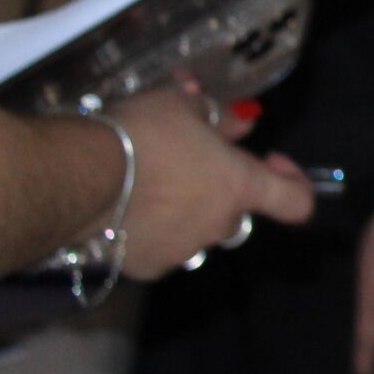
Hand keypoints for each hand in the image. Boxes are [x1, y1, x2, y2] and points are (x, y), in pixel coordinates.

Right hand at [110, 88, 314, 278]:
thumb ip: (218, 118)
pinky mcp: (144, 267)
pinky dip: (151, 230)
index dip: (294, 181)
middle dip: (220, 190)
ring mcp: (182, 251)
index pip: (296, 202)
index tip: (270, 159)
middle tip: (188, 162)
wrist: (77, 179)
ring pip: (196, 231)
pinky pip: (159, 247)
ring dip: (185, 211)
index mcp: (240, 187)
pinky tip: (124, 209)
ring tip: (149, 183)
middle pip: (235, 211)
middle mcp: (219, 226)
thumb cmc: (140, 134)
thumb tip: (242, 124)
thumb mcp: (181, 106)